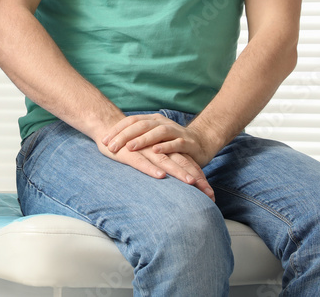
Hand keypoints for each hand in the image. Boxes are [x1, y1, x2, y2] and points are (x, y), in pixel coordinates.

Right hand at [96, 136, 214, 201]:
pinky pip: (141, 161)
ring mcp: (143, 149)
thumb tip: (175, 181)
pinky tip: (161, 175)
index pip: (185, 162)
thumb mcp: (149, 153)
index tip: (211, 193)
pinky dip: (151, 168)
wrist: (108, 126)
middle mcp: (156, 147)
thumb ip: (163, 163)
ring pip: (164, 161)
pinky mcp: (128, 152)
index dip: (198, 175)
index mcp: (164, 148)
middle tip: (208, 192)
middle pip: (180, 162)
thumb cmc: (130, 144)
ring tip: (191, 183)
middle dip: (195, 177)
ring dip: (178, 172)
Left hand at [101, 114, 219, 169]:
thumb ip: (136, 138)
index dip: (117, 130)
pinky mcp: (188, 142)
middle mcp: (162, 123)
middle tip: (111, 146)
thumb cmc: (170, 143)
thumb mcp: (151, 138)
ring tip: (130, 146)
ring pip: (158, 132)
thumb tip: (111, 142)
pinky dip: (166, 146)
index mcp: (151, 120)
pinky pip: (176, 143)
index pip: (130, 121)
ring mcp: (175, 131)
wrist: (200, 143)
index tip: (103, 141)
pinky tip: (156, 151)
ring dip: (143, 139)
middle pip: (141, 125)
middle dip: (124, 135)